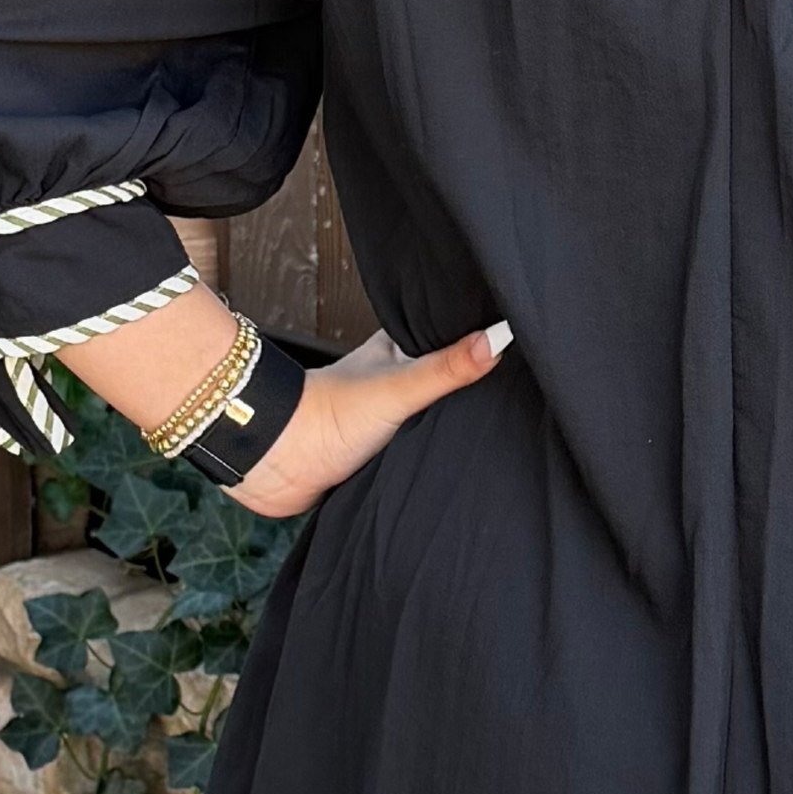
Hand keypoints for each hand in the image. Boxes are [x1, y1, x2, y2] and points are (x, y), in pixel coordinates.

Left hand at [227, 322, 511, 516]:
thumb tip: (497, 338)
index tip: (513, 334)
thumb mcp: (399, 387)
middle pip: (441, 375)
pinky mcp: (378, 450)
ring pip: (430, 413)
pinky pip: (416, 447)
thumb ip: (447, 368)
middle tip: (513, 386)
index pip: (444, 332)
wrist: (279, 462)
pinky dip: (430, 450)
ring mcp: (385, 416)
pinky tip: (454, 455)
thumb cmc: (326, 416)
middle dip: (468, 384)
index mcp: (396, 350)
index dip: (474, 334)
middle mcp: (392, 379)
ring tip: (494, 423)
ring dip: (448, 421)